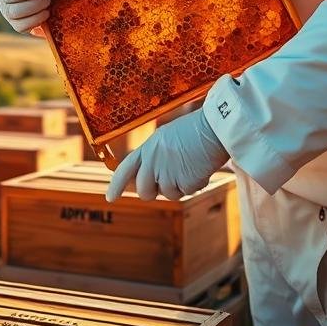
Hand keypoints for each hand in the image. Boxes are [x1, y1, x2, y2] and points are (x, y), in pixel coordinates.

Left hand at [106, 109, 228, 201]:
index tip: (110, 198)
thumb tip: (153, 180)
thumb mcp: (168, 138)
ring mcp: (166, 172)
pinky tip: (201, 167)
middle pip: (144, 191)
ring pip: (168, 194)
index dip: (116, 185)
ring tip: (191, 165)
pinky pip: (186, 192)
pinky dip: (196, 184)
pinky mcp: (182, 181)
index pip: (125, 168)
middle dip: (156, 192)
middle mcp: (153, 160)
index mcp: (148, 147)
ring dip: (181, 186)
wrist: (216, 127)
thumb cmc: (197, 130)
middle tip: (173, 181)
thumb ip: (156, 157)